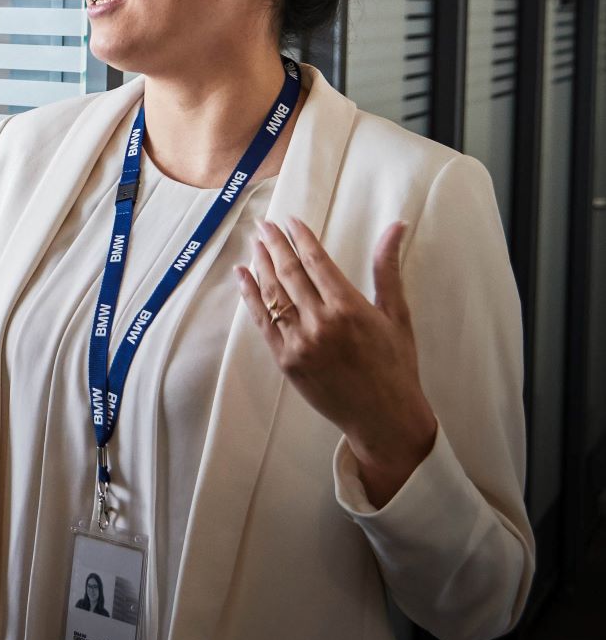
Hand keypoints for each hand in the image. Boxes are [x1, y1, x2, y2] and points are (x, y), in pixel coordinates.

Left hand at [234, 215, 438, 508]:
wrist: (385, 419)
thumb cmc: (396, 365)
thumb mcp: (396, 314)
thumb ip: (387, 268)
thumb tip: (396, 225)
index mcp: (349, 307)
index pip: (316, 261)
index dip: (301, 237)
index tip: (291, 221)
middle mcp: (321, 322)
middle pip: (289, 272)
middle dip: (274, 244)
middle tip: (264, 224)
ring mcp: (299, 342)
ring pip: (273, 293)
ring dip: (260, 264)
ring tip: (254, 243)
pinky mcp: (285, 360)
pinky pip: (261, 321)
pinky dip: (250, 295)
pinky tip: (243, 275)